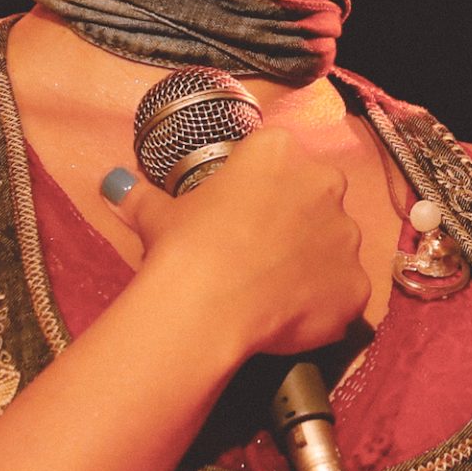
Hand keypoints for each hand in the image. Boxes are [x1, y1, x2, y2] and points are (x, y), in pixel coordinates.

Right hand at [119, 120, 368, 357]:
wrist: (207, 306)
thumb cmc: (184, 248)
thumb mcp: (158, 215)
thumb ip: (145, 197)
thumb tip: (116, 187)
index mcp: (279, 152)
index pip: (277, 157)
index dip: (260, 186)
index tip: (240, 212)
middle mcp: (324, 184)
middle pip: (316, 196)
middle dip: (294, 220)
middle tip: (257, 252)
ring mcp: (346, 237)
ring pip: (334, 245)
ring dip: (312, 262)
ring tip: (272, 288)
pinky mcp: (355, 286)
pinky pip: (343, 293)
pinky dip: (323, 305)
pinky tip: (289, 318)